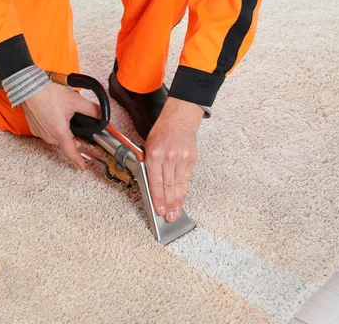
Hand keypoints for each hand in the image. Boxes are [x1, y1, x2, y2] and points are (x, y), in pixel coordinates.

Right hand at [22, 82, 99, 168]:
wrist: (29, 88)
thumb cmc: (48, 94)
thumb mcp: (75, 100)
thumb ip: (91, 109)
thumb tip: (101, 114)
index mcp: (60, 133)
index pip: (71, 152)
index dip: (79, 161)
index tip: (83, 166)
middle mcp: (49, 136)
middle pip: (67, 142)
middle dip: (74, 137)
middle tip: (78, 124)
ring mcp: (40, 133)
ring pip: (57, 137)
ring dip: (64, 131)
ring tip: (65, 116)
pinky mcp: (34, 128)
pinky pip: (48, 132)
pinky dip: (54, 127)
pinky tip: (55, 114)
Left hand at [144, 97, 203, 221]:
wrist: (178, 121)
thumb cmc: (161, 133)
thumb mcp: (147, 147)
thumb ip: (149, 165)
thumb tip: (150, 185)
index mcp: (154, 155)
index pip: (155, 182)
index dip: (158, 198)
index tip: (159, 209)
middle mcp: (168, 158)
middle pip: (168, 186)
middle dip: (168, 204)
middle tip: (169, 217)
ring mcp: (181, 159)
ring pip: (179, 185)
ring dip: (177, 201)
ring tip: (176, 212)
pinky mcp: (191, 160)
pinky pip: (187, 179)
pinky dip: (184, 191)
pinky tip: (182, 199)